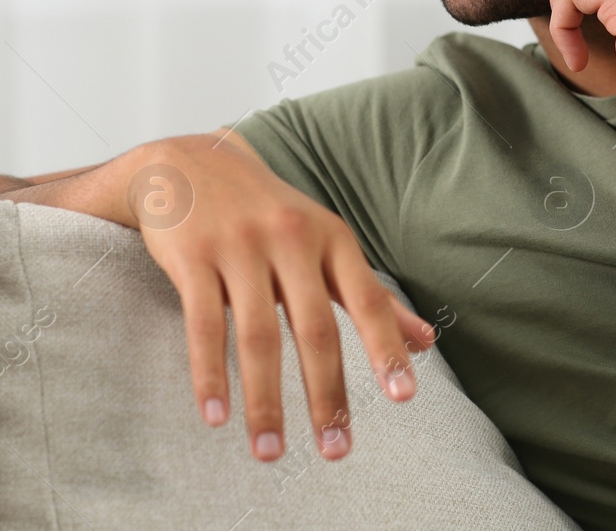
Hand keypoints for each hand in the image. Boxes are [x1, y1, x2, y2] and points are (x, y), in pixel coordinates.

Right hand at [134, 131, 436, 462]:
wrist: (188, 162)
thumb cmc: (267, 212)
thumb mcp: (324, 242)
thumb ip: (371, 294)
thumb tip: (427, 343)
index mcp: (330, 237)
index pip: (367, 299)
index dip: (385, 348)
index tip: (404, 398)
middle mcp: (290, 237)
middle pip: (315, 328)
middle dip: (327, 395)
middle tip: (335, 450)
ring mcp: (239, 245)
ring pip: (257, 335)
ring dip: (264, 401)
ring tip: (270, 453)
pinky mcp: (193, 255)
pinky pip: (202, 324)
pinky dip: (209, 375)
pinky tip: (215, 416)